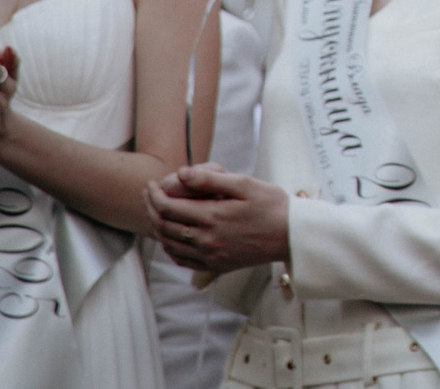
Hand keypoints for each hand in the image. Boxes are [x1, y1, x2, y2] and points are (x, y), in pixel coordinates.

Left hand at [144, 164, 292, 275]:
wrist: (291, 235)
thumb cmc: (273, 206)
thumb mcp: (245, 184)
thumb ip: (211, 179)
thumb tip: (182, 173)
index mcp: (212, 217)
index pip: (168, 207)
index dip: (154, 195)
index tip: (151, 183)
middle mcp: (207, 240)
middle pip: (164, 226)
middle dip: (151, 207)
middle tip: (148, 194)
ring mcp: (210, 256)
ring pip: (169, 244)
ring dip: (157, 227)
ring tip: (156, 212)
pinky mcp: (216, 266)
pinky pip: (182, 260)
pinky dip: (170, 247)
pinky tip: (171, 236)